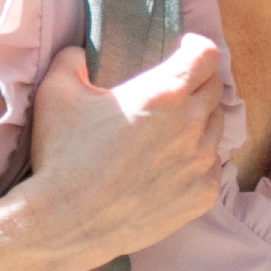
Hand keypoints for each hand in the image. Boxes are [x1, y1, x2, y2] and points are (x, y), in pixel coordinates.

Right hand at [6, 35, 231, 270]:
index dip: (194, 49)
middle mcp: (194, 125)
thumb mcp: (56, 94)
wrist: (65, 222)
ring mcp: (203, 162)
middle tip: (170, 93)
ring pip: (215, 129)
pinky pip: (211, 167)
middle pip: (214, 90)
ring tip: (165, 133)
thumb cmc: (62, 156)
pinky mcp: (205, 194)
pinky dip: (195, 161)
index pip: (206, 54)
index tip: (182, 52)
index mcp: (166, 94)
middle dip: (195, 84)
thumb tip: (81, 53)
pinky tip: (166, 167)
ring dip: (197, 123)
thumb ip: (72, 61)